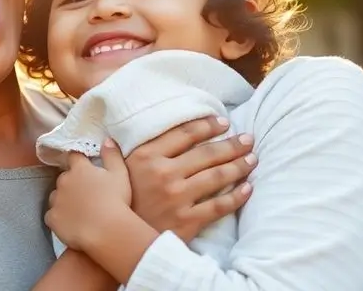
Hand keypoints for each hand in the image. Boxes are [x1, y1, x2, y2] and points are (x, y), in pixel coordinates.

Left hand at [45, 140, 131, 250]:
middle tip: (86, 195)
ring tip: (79, 211)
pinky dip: (59, 218)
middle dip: (72, 183)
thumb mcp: (120, 174)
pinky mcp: (52, 218)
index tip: (83, 167)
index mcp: (79, 169)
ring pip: (56, 197)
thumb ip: (112, 155)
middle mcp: (63, 181)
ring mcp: (56, 200)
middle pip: (64, 178)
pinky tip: (71, 224)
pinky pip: (52, 216)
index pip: (74, 156)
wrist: (107, 231)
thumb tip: (106, 140)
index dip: (78, 161)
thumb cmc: (116, 200)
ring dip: (64, 200)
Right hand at [126, 116, 256, 241]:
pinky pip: (218, 206)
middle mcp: (163, 173)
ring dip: (238, 166)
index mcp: (146, 157)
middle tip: (248, 139)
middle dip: (232, 144)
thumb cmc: (118, 204)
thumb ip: (115, 155)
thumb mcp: (113, 175)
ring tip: (252, 159)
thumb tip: (109, 140)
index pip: (185, 134)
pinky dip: (236, 196)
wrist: (116, 241)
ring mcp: (177, 197)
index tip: (223, 122)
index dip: (208, 126)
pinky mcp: (187, 219)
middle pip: (207, 154)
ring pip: (217, 177)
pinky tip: (247, 188)